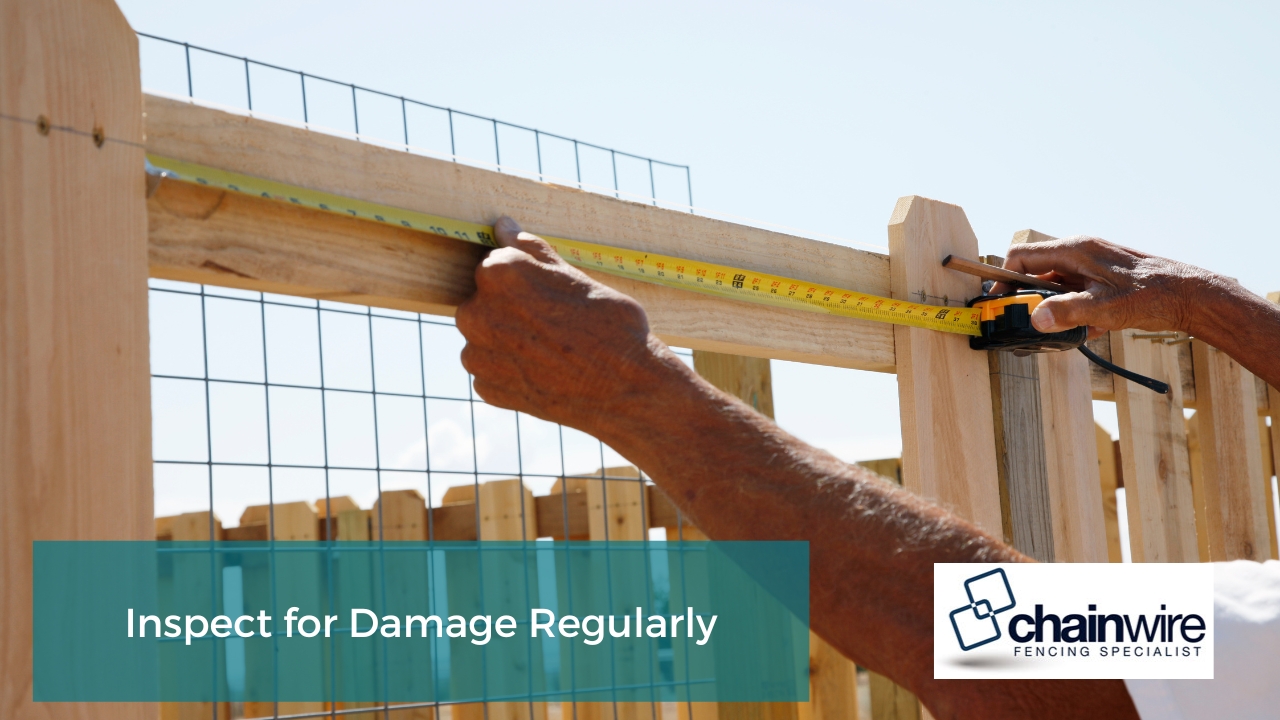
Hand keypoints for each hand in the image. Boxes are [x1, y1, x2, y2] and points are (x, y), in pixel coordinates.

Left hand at [455, 217, 680, 432]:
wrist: (627, 389)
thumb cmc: (610, 326)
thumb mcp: (576, 277)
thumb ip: (531, 251)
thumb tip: (504, 227)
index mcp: (498, 274)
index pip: (496, 264)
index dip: (525, 280)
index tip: (549, 296)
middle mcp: (476, 312)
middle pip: (485, 301)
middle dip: (511, 309)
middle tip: (553, 324)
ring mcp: (476, 353)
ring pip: (485, 336)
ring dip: (508, 340)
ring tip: (551, 349)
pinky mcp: (485, 387)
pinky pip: (491, 370)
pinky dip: (511, 370)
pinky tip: (544, 371)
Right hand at [992, 236, 1208, 337]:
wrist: (1190, 294)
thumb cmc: (1151, 296)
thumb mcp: (1104, 309)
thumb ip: (1066, 312)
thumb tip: (1034, 319)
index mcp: (1074, 250)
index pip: (1021, 257)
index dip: (1003, 279)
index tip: (998, 302)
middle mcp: (1079, 251)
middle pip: (1037, 273)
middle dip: (1033, 300)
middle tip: (1035, 323)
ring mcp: (1091, 263)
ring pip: (1057, 285)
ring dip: (1059, 308)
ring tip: (1077, 327)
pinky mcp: (1102, 276)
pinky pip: (1077, 291)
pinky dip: (1079, 310)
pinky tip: (1097, 327)